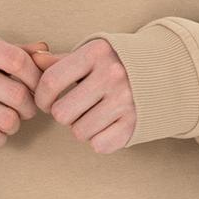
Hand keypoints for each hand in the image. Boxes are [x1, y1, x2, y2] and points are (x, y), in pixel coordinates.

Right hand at [0, 30, 43, 145]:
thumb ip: (17, 51)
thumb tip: (46, 54)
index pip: (18, 61)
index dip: (36, 78)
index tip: (38, 86)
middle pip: (16, 94)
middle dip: (30, 106)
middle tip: (27, 107)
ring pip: (6, 119)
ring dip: (16, 123)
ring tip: (11, 118)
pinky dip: (1, 137)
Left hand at [32, 37, 137, 152]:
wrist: (165, 71)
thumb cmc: (116, 63)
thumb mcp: (91, 55)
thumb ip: (61, 61)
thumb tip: (33, 60)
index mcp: (96, 53)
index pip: (50, 82)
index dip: (41, 97)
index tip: (45, 102)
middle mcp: (112, 75)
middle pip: (61, 113)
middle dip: (62, 114)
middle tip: (74, 108)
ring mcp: (126, 100)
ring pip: (79, 132)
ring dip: (81, 127)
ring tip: (94, 114)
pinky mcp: (135, 123)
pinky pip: (99, 145)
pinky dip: (100, 139)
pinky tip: (108, 124)